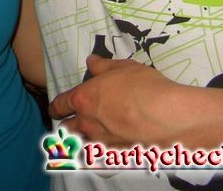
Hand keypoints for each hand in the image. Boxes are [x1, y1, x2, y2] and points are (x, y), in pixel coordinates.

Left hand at [48, 54, 183, 147]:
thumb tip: (91, 61)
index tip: (56, 109)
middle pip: (66, 129)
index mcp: (84, 99)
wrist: (166, 116)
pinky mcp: (115, 157)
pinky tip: (103, 155)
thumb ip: (103, 66)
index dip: (56, 106)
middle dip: (67, 125)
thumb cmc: (142, 86)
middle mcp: (87, 123)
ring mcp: (101, 143)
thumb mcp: (122, 67)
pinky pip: (98, 161)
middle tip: (72, 122)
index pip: (60, 105)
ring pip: (80, 146)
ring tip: (86, 138)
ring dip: (80, 142)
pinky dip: (97, 158)